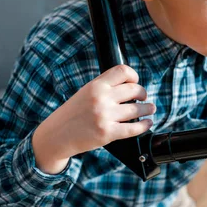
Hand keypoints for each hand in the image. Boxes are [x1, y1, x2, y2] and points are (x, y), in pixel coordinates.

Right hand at [32, 65, 155, 173]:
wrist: (56, 135)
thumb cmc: (73, 114)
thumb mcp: (86, 93)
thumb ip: (105, 87)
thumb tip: (130, 85)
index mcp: (96, 85)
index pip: (122, 71)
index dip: (133, 76)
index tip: (135, 82)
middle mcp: (101, 98)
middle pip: (134, 90)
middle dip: (143, 93)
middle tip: (144, 98)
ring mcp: (104, 116)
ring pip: (138, 109)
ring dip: (148, 109)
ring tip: (150, 109)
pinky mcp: (107, 133)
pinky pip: (134, 128)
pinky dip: (145, 125)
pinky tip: (148, 123)